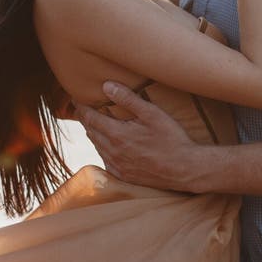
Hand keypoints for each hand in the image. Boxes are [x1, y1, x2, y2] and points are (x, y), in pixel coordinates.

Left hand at [76, 82, 200, 190]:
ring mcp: (117, 166)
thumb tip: (106, 86)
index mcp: (117, 134)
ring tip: (93, 123)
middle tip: (82, 108)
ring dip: (93, 133)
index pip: (90, 118)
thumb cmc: (171, 138)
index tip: (76, 99)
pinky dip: (103, 149)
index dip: (82, 108)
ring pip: (97, 146)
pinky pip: (106, 160)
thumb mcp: (152, 113)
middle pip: (91, 132)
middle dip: (85, 119)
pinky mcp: (124, 176)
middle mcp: (112, 151)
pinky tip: (107, 145)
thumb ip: (128, 99)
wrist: (184, 169)